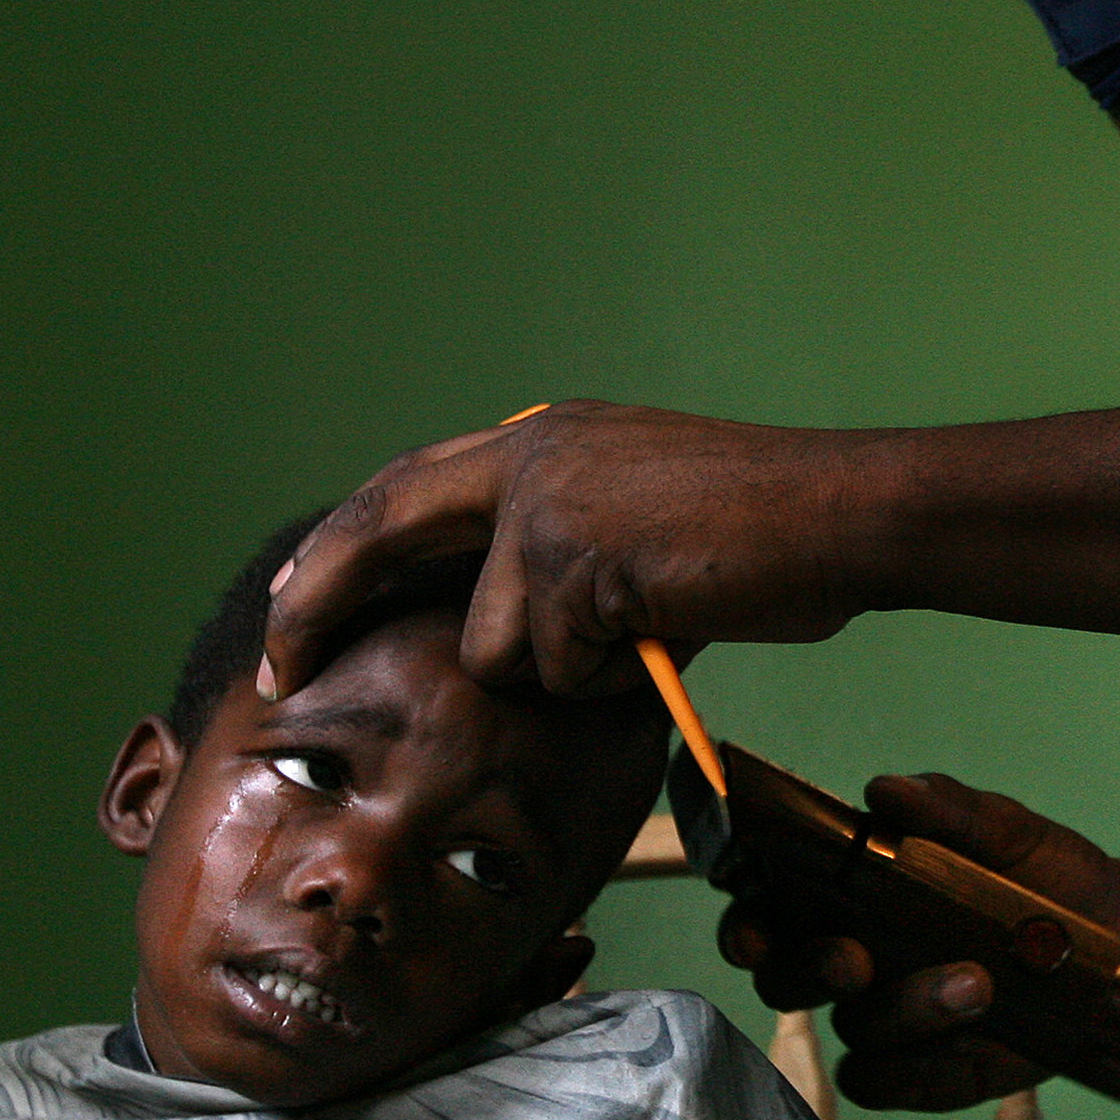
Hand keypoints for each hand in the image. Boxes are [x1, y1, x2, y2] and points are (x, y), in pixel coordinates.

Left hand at [263, 400, 877, 698]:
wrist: (843, 513)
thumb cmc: (772, 534)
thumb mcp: (643, 517)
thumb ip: (566, 548)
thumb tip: (508, 632)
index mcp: (547, 440)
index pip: (411, 488)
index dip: (344, 543)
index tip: (291, 594)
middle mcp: (531, 458)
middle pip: (381, 528)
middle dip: (315, 600)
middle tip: (275, 666)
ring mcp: (545, 508)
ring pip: (496, 647)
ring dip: (569, 671)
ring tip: (656, 631)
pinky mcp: (568, 563)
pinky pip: (555, 672)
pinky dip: (614, 680)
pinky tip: (674, 631)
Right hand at [719, 772, 1119, 1111]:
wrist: (1117, 944)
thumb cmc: (1044, 876)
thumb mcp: (1006, 829)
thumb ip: (946, 808)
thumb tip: (885, 791)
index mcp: (848, 891)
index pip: (765, 904)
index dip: (744, 919)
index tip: (755, 926)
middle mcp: (851, 957)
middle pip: (785, 975)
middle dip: (809, 969)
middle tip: (856, 956)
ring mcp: (882, 1019)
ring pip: (853, 1028)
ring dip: (906, 1009)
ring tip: (978, 981)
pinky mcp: (919, 1072)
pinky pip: (886, 1084)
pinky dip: (920, 1068)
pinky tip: (972, 1042)